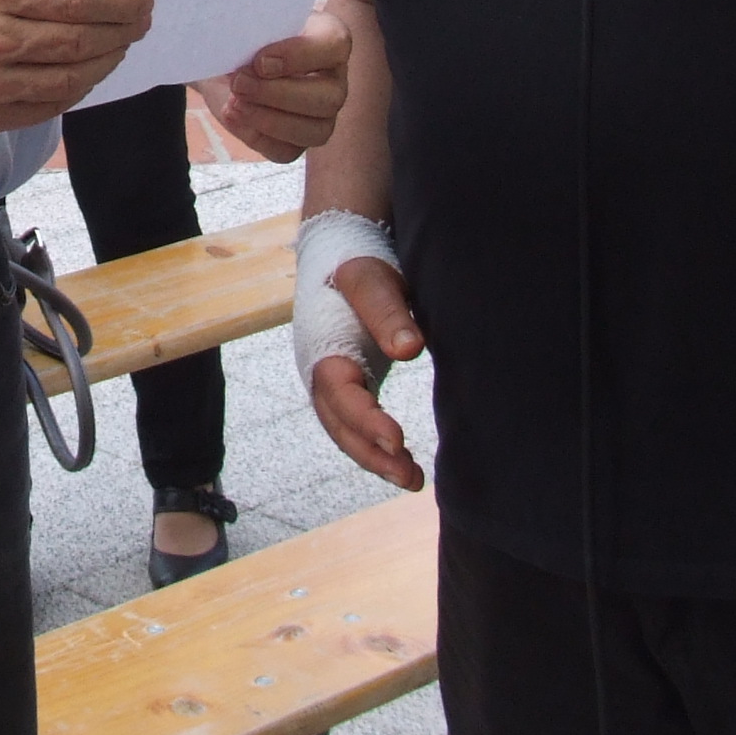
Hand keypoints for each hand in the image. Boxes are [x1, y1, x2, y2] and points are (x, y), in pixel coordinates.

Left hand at [196, 7, 352, 160]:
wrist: (226, 58)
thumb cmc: (246, 34)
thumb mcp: (250, 21)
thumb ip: (256, 28)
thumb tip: (251, 56)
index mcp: (330, 39)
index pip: (334, 46)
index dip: (298, 56)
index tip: (260, 60)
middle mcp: (334, 79)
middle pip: (328, 99)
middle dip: (277, 94)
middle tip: (239, 82)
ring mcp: (320, 115)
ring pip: (315, 131)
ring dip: (268, 119)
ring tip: (234, 101)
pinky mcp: (297, 142)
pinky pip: (286, 151)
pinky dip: (255, 135)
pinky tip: (233, 114)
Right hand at [307, 257, 428, 490]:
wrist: (340, 254)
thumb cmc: (360, 264)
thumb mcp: (373, 280)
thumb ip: (388, 312)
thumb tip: (409, 350)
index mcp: (323, 349)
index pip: (341, 394)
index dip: (366, 421)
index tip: (398, 441)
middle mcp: (321, 373)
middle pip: (339, 425)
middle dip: (372, 455)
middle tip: (411, 477)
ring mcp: (332, 383)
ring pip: (346, 431)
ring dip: (376, 459)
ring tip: (415, 480)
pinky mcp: (350, 385)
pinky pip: (357, 424)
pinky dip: (377, 447)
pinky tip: (405, 463)